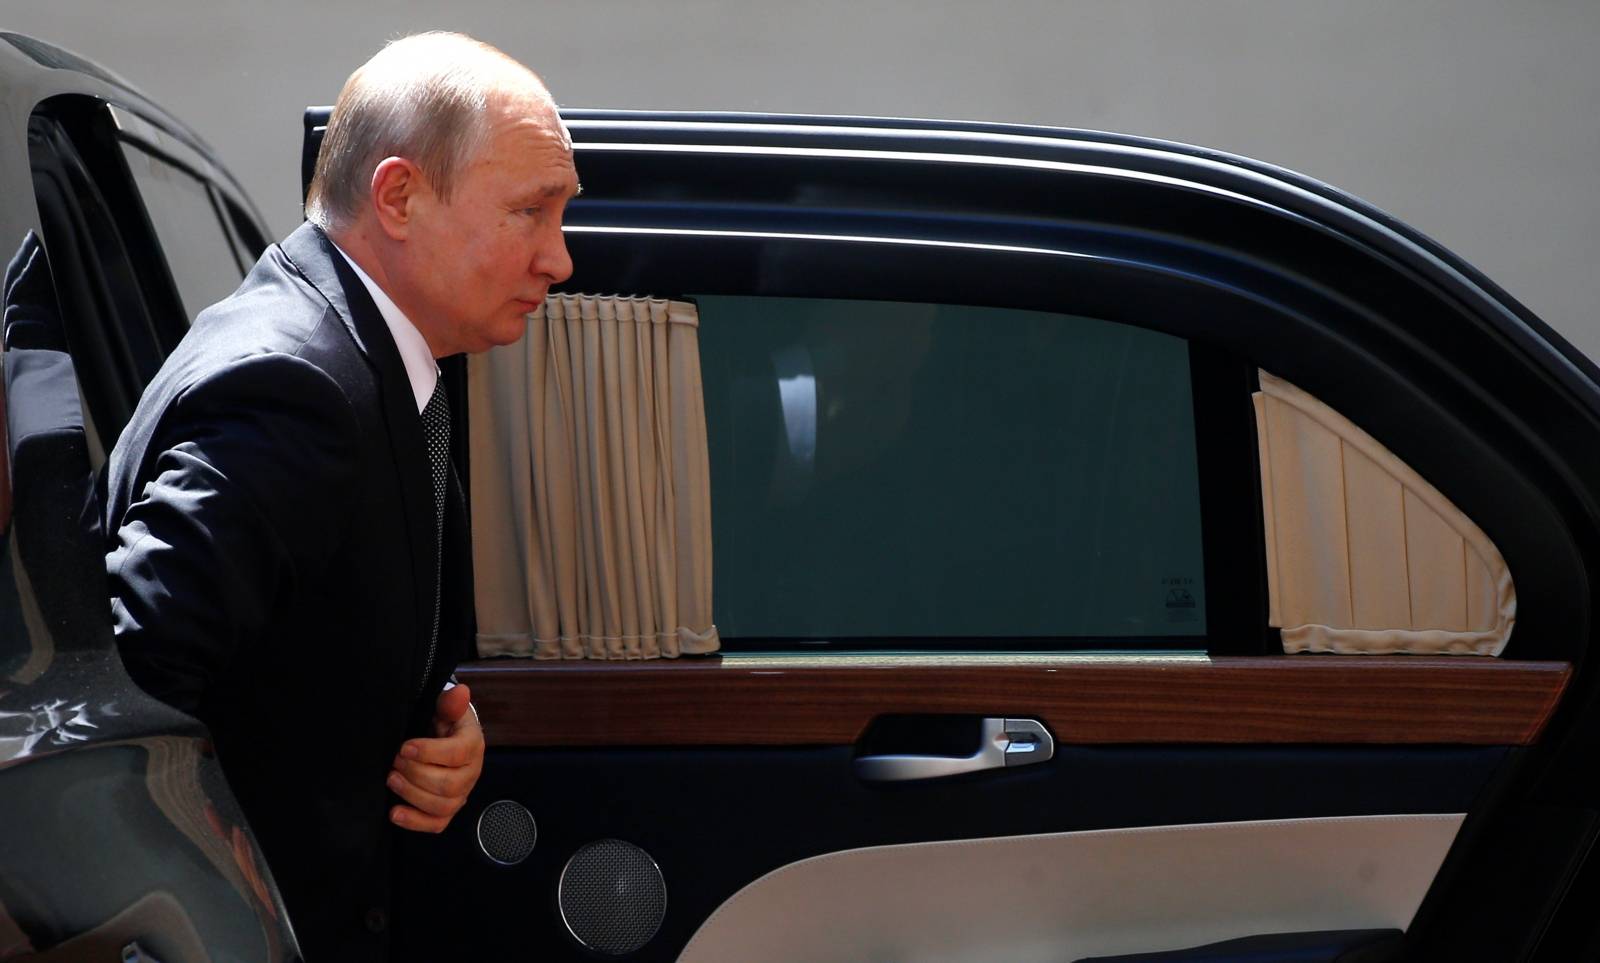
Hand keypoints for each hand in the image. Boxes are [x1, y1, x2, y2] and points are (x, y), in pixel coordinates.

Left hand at [387, 683, 484, 832]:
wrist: (442, 740)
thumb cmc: (443, 724)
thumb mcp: (446, 708)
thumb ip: (450, 703)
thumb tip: (460, 692)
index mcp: (473, 745)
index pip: (457, 754)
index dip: (429, 752)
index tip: (404, 748)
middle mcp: (471, 773)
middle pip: (449, 785)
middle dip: (416, 774)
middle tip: (394, 762)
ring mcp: (460, 795)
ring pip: (442, 806)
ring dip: (412, 795)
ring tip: (391, 778)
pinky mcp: (447, 810)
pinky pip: (436, 824)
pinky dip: (414, 822)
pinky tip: (394, 812)